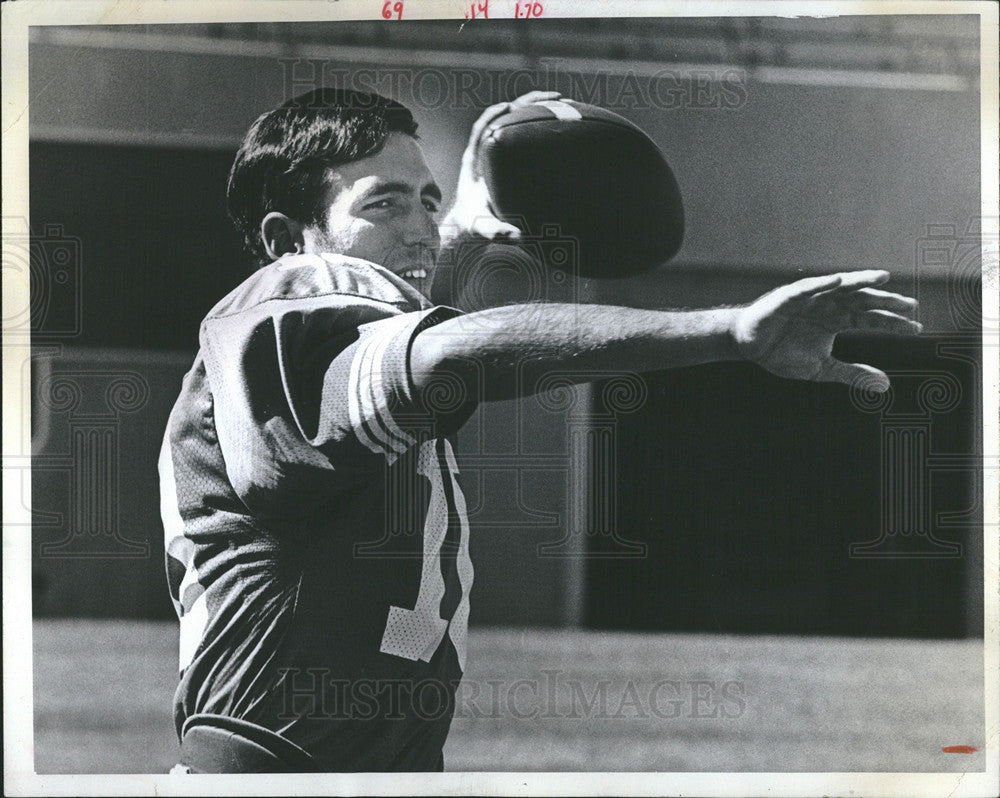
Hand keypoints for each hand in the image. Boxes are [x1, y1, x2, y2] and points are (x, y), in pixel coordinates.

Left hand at [441, 91, 562, 240]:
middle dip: (527, 102)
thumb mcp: (484, 229)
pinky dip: (537, 123)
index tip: (509, 106)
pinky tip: (556, 120)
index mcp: (476, 161)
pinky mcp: (508, 156)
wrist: (469, 222)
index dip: (494, 115)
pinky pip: (521, 134)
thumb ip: (497, 232)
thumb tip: (516, 236)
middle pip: (504, 115)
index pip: (482, 129)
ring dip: (535, 107)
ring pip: (515, 120)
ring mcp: (498, 152)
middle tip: (555, 97)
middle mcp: (486, 151)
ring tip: (563, 101)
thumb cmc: (474, 224)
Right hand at [731, 270, 920, 391]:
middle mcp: (828, 305)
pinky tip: (839, 280)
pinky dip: (823, 284)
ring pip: (840, 288)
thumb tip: (885, 385)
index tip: (916, 328)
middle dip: (885, 302)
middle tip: (910, 305)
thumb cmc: (782, 352)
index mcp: (837, 320)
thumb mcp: (822, 369)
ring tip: (882, 276)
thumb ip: (852, 374)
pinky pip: (808, 289)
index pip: (870, 318)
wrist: (748, 346)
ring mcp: (810, 298)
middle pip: (862, 300)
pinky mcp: (788, 297)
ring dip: (861, 281)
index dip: (892, 323)